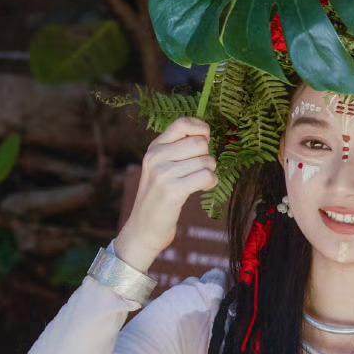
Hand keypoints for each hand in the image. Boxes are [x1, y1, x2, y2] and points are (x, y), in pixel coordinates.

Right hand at [114, 116, 217, 271]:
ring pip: (206, 161)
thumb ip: (178, 150)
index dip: (201, 129)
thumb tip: (206, 136)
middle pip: (200, 142)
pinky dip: (210, 183)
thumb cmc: (159, 198)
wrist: (143, 229)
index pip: (182, 123)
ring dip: (210, 172)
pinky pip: (206, 176)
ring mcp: (163, 173)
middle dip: (207, 157)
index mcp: (154, 147)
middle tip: (200, 170)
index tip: (205, 142)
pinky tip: (203, 189)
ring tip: (199, 182)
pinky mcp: (172, 191)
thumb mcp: (162, 167)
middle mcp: (156, 157)